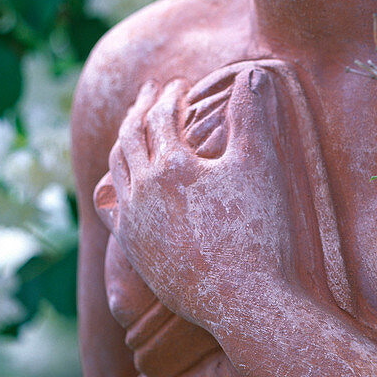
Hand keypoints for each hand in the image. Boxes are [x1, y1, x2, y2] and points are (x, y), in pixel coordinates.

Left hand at [94, 65, 293, 329]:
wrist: (247, 303)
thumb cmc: (260, 232)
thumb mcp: (261, 165)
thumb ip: (253, 115)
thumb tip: (252, 73)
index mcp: (169, 167)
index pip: (160, 116)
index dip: (169, 95)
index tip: (180, 84)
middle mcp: (141, 194)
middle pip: (128, 138)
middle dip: (140, 109)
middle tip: (150, 91)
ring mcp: (134, 225)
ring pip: (117, 170)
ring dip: (126, 140)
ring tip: (137, 127)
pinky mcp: (136, 252)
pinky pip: (115, 207)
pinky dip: (118, 181)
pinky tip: (128, 181)